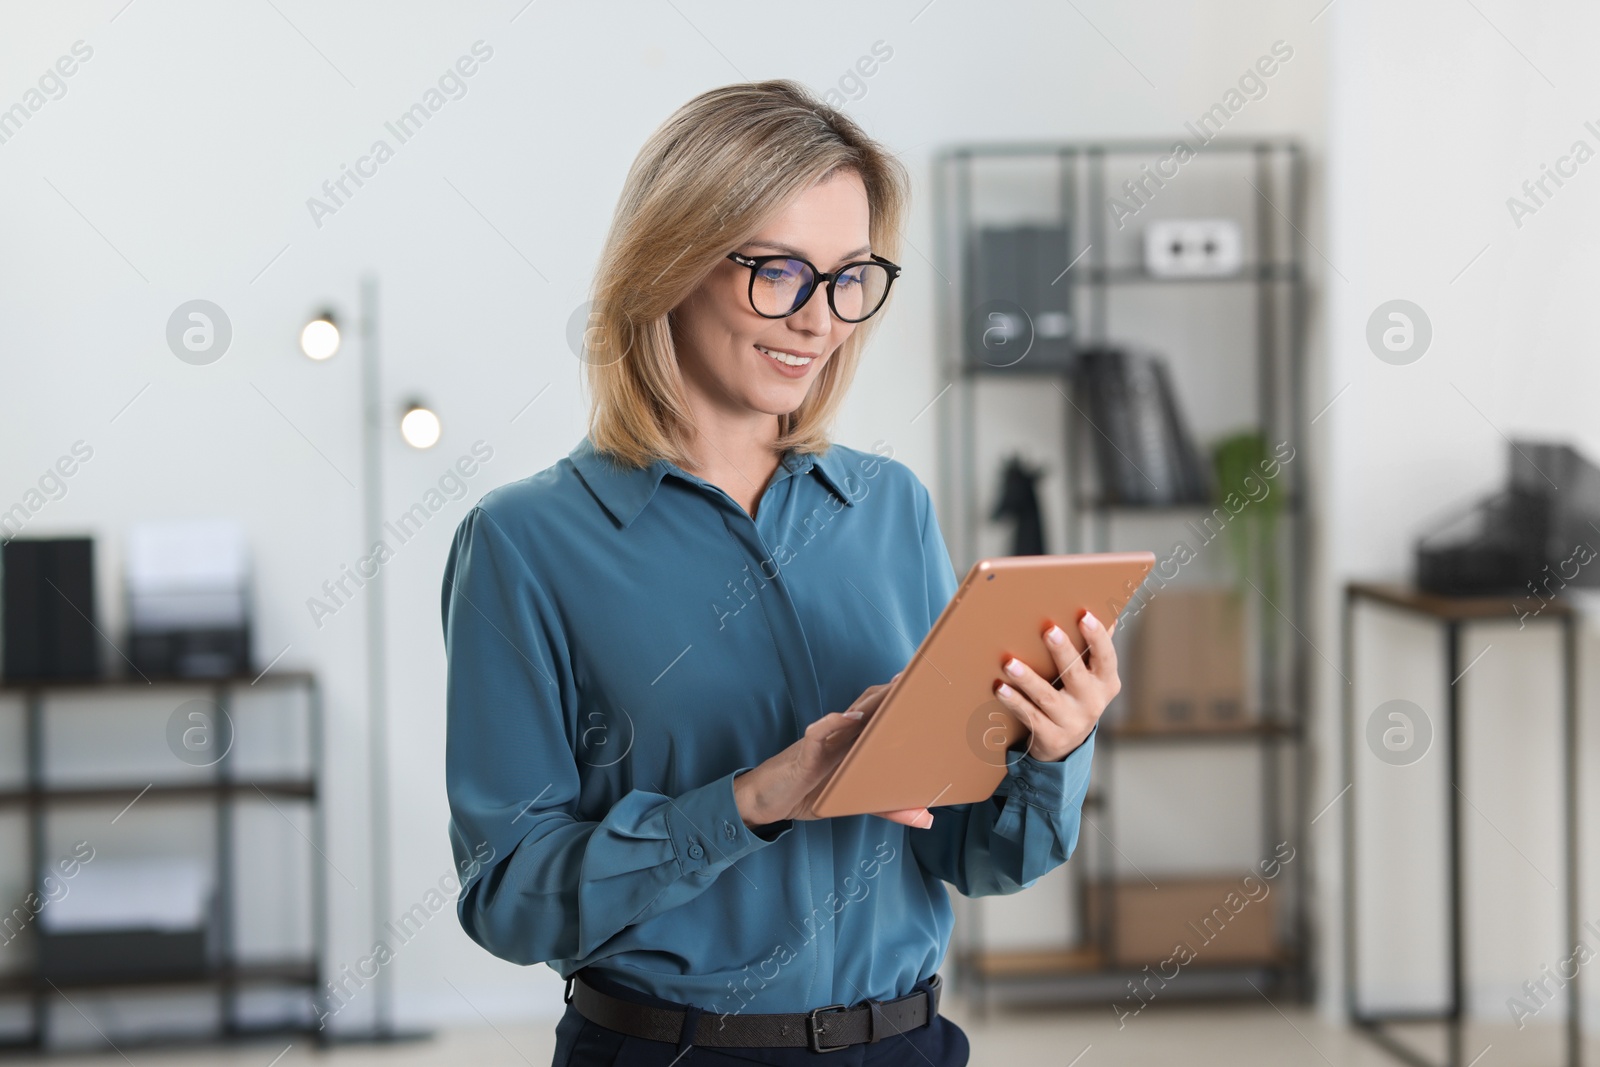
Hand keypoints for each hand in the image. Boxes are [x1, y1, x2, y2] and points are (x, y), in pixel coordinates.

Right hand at [732, 672, 934, 830]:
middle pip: (870, 707)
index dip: (902, 701)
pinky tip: (850, 717)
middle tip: (919, 677)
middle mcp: (841, 737)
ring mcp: (823, 742)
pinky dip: (834, 723)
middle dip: (893, 693)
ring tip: (895, 688)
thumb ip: (889, 808)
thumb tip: (927, 818)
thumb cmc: (809, 792)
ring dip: (872, 701)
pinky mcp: (805, 753)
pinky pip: (819, 733)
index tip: (928, 687)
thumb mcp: (854, 802)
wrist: (764, 801)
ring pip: (849, 714)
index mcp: (855, 744)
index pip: (881, 716)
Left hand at [992, 611, 1119, 762]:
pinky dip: (1014, 701)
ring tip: (1010, 663)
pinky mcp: (1050, 736)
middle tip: (1049, 630)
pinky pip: (1029, 715)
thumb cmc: (1076, 695)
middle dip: (1062, 652)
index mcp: (1106, 682)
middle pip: (1075, 674)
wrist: (1067, 745)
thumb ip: (1095, 648)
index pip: (1105, 657)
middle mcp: (1092, 703)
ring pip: (1047, 697)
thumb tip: (1104, 612)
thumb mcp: (1092, 676)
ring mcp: (1071, 721)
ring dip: (1028, 679)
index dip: (1097, 637)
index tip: (1085, 616)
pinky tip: (1000, 688)